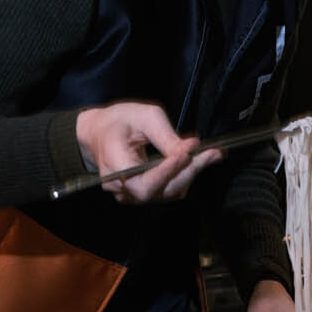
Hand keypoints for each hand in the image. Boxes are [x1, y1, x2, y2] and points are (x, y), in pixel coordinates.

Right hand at [74, 102, 220, 204]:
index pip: (141, 181)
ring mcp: (128, 194)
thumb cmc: (120, 120)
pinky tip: (197, 162)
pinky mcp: (139, 196)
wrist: (99, 133)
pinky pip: (165, 192)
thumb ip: (167, 135)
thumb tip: (192, 147)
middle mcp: (119, 186)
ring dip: (189, 175)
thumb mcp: (144, 116)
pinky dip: (183, 178)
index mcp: (113, 162)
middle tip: (212, 153)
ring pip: (165, 194)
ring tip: (210, 156)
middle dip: (187, 172)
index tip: (187, 154)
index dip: (166, 172)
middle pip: (157, 191)